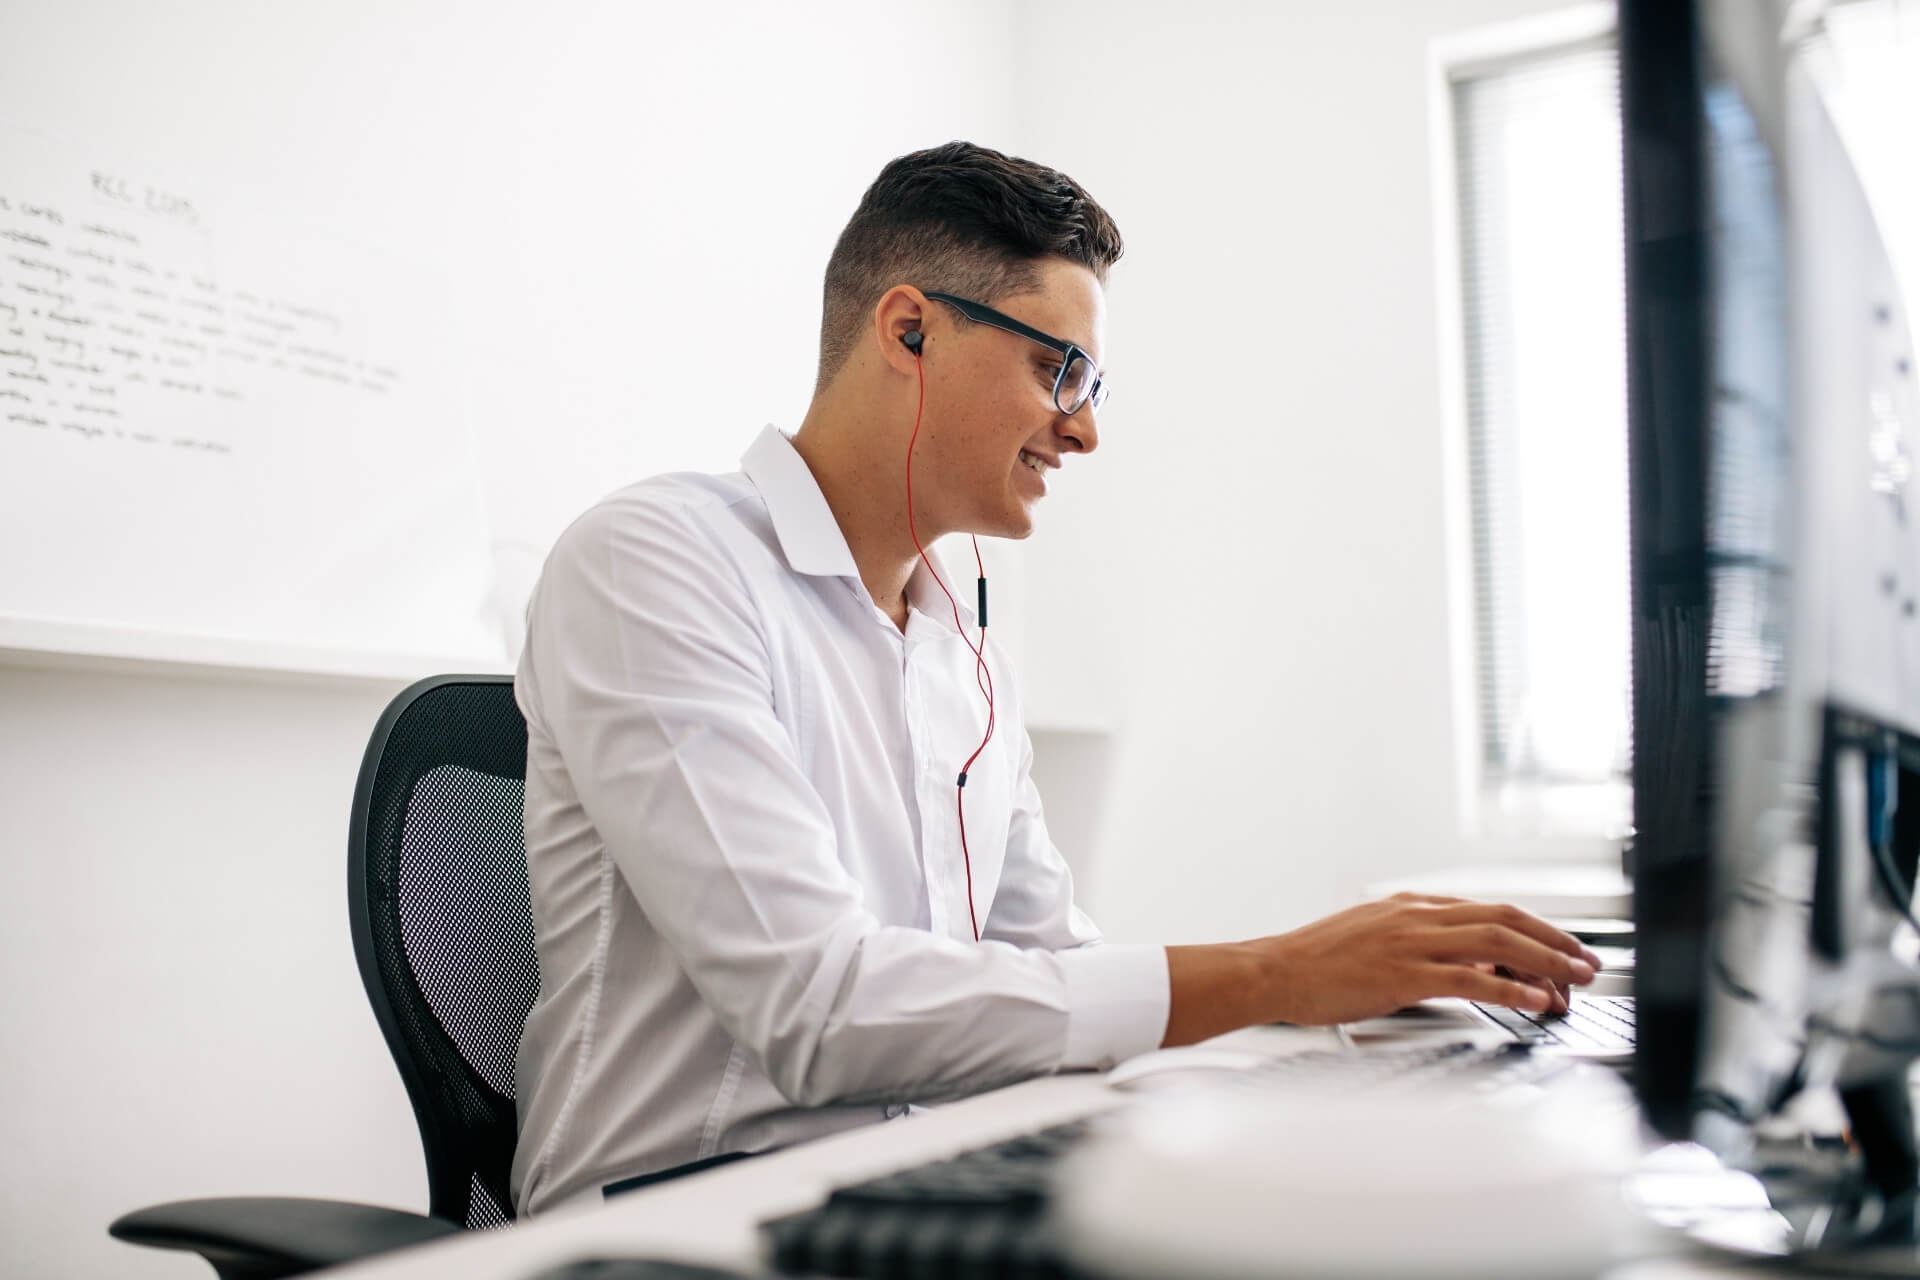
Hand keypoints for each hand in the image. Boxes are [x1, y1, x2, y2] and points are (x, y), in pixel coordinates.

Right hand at [1258, 893, 1599, 1025]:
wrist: (1276, 970)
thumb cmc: (1318, 963)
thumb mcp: (1375, 939)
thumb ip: (1421, 946)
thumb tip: (1470, 968)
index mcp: (1413, 906)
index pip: (1490, 910)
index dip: (1535, 930)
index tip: (1561, 950)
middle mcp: (1418, 915)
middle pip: (1505, 918)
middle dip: (1554, 939)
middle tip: (1587, 961)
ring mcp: (1412, 942)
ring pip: (1497, 942)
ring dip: (1545, 960)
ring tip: (1575, 979)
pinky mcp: (1404, 974)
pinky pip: (1470, 979)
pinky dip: (1510, 989)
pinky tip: (1534, 1000)